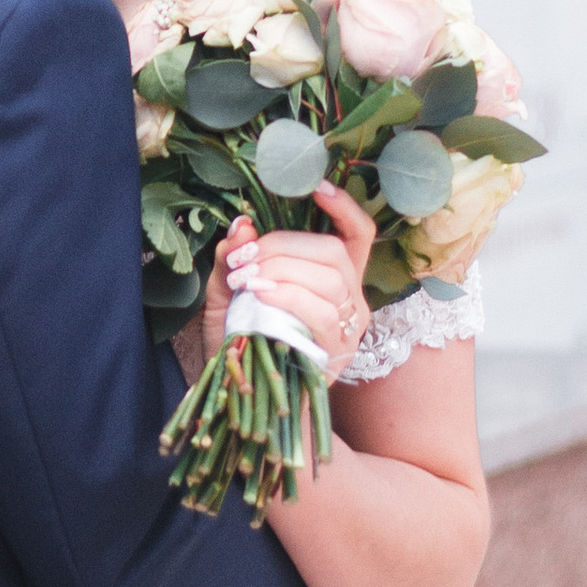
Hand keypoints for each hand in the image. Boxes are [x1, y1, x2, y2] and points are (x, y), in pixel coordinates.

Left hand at [217, 182, 376, 383]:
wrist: (242, 400)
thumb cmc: (241, 344)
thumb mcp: (229, 293)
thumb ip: (234, 258)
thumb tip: (241, 222)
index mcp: (332, 279)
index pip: (357, 234)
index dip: (344, 208)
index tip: (317, 186)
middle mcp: (350, 300)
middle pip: (334, 251)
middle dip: (284, 244)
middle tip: (244, 258)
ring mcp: (348, 327)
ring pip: (329, 277)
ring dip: (282, 268)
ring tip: (246, 278)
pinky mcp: (338, 351)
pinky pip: (320, 310)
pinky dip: (288, 294)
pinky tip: (260, 295)